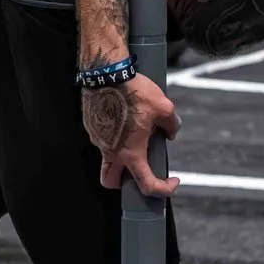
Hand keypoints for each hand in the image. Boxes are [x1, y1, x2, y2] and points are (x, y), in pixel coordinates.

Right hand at [83, 74, 181, 197]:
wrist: (107, 74)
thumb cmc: (132, 91)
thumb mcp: (164, 108)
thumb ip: (172, 124)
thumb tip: (171, 131)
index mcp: (131, 153)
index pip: (146, 185)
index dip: (163, 189)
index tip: (171, 181)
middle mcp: (111, 151)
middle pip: (111, 181)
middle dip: (123, 182)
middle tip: (138, 171)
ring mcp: (98, 140)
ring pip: (107, 157)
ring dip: (120, 154)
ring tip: (134, 135)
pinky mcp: (92, 127)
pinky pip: (103, 138)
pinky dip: (114, 135)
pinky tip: (123, 119)